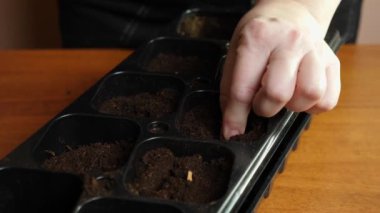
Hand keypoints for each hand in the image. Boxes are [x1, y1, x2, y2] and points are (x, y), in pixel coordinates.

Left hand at [220, 0, 340, 138]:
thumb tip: (232, 129)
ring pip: (310, 95)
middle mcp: (289, 42)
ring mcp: (314, 50)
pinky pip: (328, 99)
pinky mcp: (332, 61)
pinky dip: (313, 106)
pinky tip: (300, 94)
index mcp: (257, 38)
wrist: (290, 11)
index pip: (243, 88)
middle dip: (265, 107)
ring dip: (293, 106)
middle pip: (278, 92)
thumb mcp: (235, 53)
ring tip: (285, 96)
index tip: (232, 132)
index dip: (235, 118)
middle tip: (262, 101)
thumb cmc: (260, 36)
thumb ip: (231, 90)